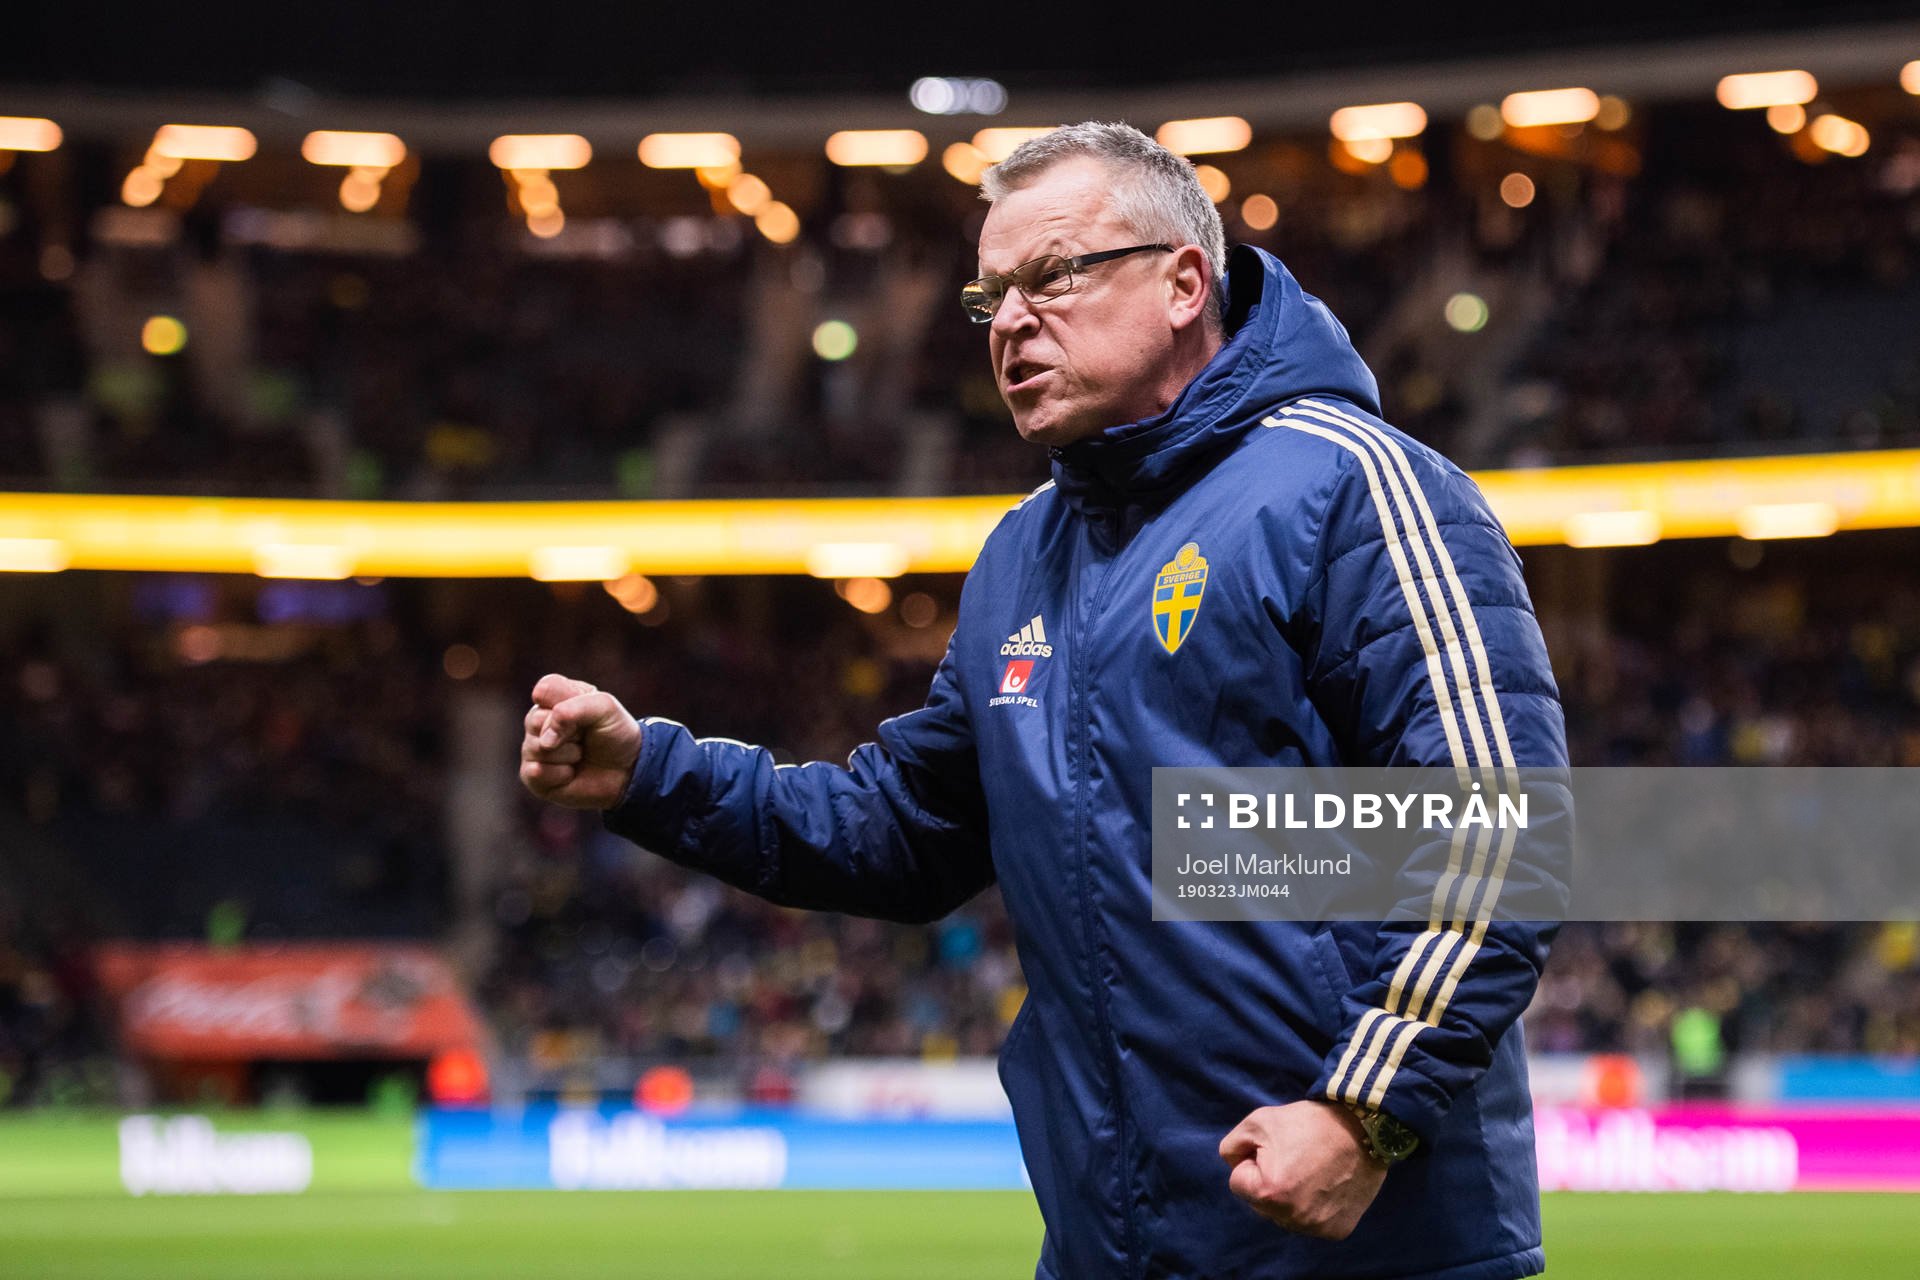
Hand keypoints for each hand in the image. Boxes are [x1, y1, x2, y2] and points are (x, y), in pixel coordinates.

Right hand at [518, 673, 642, 809]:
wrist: (627, 769)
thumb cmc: (615, 733)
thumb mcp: (605, 707)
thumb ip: (573, 708)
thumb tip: (544, 739)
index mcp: (555, 698)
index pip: (544, 689)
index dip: (567, 704)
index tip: (587, 713)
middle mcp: (538, 721)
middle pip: (535, 720)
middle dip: (570, 732)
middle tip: (584, 737)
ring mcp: (533, 748)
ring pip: (539, 748)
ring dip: (569, 754)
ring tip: (580, 754)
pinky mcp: (533, 776)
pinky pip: (536, 773)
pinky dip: (561, 775)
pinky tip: (571, 773)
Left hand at [1218, 1100, 1386, 1239]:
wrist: (1362, 1129)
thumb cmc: (1307, 1123)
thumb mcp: (1256, 1122)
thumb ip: (1231, 1148)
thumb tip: (1233, 1167)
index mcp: (1268, 1193)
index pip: (1238, 1184)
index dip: (1252, 1162)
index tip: (1275, 1150)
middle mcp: (1292, 1218)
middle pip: (1260, 1204)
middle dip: (1268, 1182)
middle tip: (1293, 1159)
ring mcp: (1316, 1228)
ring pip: (1285, 1216)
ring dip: (1290, 1198)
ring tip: (1311, 1171)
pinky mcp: (1337, 1231)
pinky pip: (1311, 1223)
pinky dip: (1314, 1208)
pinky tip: (1325, 1185)